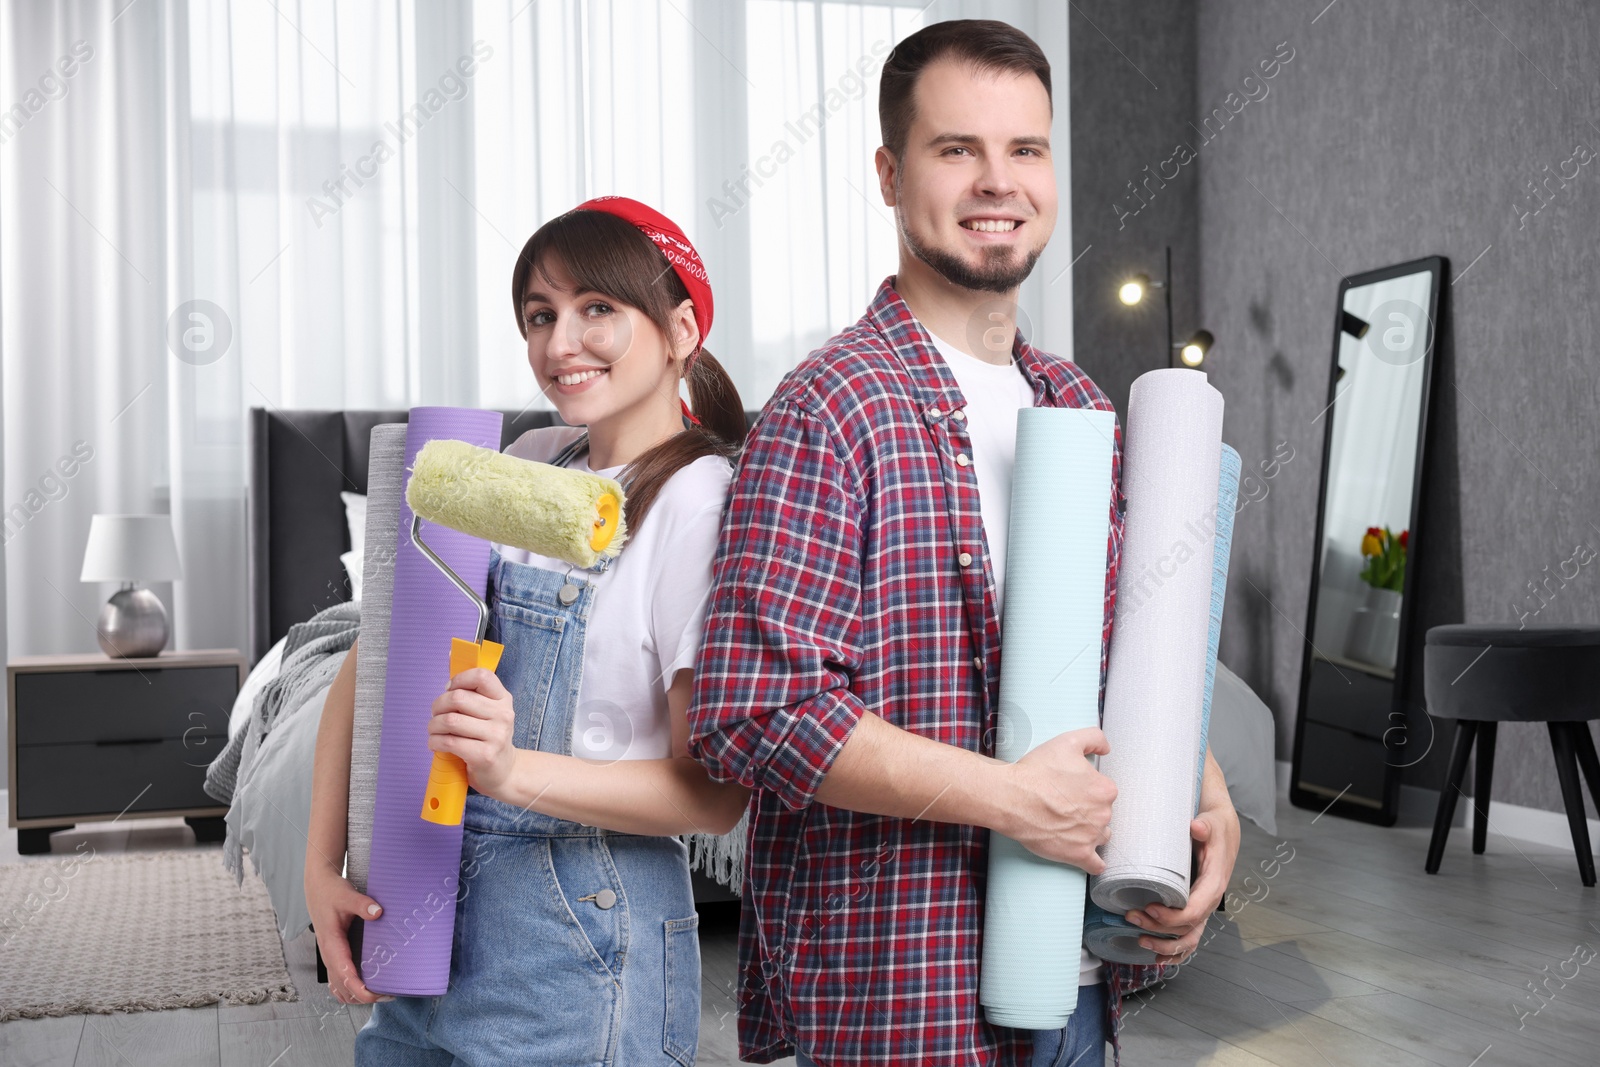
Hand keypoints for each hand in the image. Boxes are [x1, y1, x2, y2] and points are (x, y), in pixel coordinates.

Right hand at [304, 863, 391, 1004]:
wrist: (318, 887)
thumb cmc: (330, 892)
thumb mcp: (347, 895)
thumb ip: (362, 904)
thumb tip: (378, 912)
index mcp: (331, 944)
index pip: (344, 975)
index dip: (359, 989)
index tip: (375, 994)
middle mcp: (329, 955)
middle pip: (343, 988)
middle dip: (363, 996)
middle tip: (388, 995)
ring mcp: (330, 957)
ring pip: (339, 988)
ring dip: (356, 996)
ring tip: (380, 994)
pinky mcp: (333, 955)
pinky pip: (338, 981)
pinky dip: (349, 990)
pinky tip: (365, 988)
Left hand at [428, 666, 517, 800]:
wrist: (504, 772)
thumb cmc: (488, 738)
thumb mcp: (488, 712)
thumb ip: (472, 692)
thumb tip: (449, 664)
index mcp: (503, 699)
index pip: (481, 676)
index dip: (459, 679)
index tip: (449, 689)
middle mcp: (503, 715)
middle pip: (458, 698)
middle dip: (438, 706)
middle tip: (435, 714)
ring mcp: (496, 736)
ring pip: (450, 721)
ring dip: (433, 726)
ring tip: (434, 731)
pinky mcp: (484, 755)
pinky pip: (449, 742)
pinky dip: (435, 742)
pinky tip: (436, 744)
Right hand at [1001, 727, 1115, 872]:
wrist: (1012, 797)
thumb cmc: (1037, 771)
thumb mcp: (1068, 742)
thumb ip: (1094, 738)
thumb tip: (1106, 748)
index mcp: (1105, 789)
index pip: (1105, 791)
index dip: (1088, 788)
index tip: (1073, 788)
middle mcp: (1104, 814)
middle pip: (1103, 814)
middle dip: (1089, 810)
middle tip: (1066, 805)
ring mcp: (1092, 836)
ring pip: (1101, 836)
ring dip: (1091, 832)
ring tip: (1070, 826)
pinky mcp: (1078, 855)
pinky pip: (1096, 864)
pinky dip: (1094, 862)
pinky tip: (1089, 857)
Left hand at [1124, 803, 1239, 964]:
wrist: (1221, 830)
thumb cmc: (1214, 828)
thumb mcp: (1212, 823)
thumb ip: (1205, 827)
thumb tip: (1197, 827)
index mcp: (1214, 883)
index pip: (1196, 909)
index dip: (1173, 916)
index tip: (1150, 908)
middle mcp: (1210, 900)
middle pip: (1188, 927)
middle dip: (1159, 929)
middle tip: (1132, 917)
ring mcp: (1203, 907)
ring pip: (1189, 939)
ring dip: (1166, 946)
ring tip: (1140, 940)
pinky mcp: (1195, 908)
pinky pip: (1189, 937)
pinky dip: (1175, 952)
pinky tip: (1158, 957)